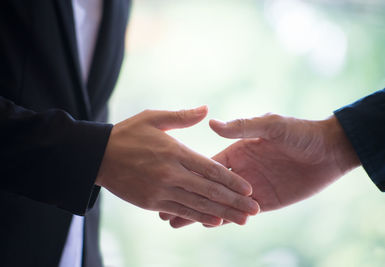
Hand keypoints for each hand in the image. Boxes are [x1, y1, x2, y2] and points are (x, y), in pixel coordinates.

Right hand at [96, 106, 259, 225]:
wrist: (96, 156)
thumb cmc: (128, 133)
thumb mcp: (154, 118)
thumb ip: (182, 117)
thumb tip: (206, 109)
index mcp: (175, 151)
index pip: (210, 168)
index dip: (232, 179)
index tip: (249, 188)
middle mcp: (170, 173)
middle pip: (209, 190)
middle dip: (234, 201)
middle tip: (254, 210)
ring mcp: (160, 190)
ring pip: (197, 205)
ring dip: (222, 214)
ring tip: (242, 221)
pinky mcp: (151, 202)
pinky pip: (180, 211)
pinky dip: (198, 217)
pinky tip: (214, 223)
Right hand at [161, 113, 359, 227]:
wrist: (329, 150)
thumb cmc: (300, 133)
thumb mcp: (272, 126)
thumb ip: (243, 127)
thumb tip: (212, 124)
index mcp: (237, 151)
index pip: (207, 166)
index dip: (188, 176)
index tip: (166, 182)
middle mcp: (240, 171)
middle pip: (207, 188)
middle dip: (187, 199)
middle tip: (163, 211)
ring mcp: (251, 189)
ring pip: (220, 203)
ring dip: (199, 212)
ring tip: (175, 222)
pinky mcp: (265, 203)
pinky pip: (240, 213)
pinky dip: (224, 218)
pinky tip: (207, 224)